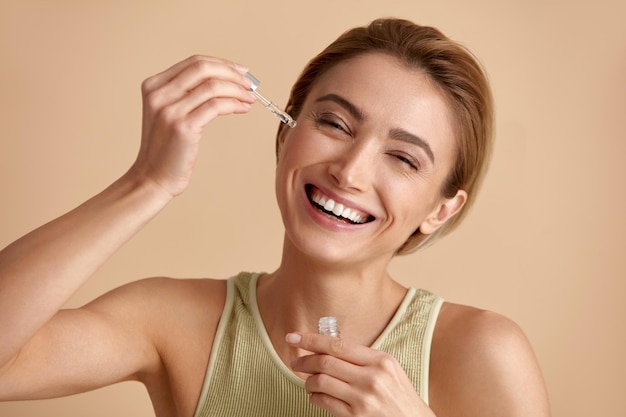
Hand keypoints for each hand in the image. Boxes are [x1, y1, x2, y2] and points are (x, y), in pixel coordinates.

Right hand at [131, 55, 254, 196]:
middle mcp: (159, 94)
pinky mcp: (183, 127)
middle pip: (203, 69)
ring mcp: (170, 110)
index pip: (193, 63)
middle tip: (250, 83)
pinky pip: (216, 106)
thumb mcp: (169, 113)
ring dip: (238, 90)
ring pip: (213, 87)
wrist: (153, 178)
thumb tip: (222, 80)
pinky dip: (235, 104)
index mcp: (154, 86)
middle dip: (232, 73)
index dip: (221, 64)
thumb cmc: (166, 148)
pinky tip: (243, 108)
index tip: (240, 71)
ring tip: (250, 98)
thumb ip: (185, 95)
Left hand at [287, 332, 435, 416]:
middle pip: (326, 362)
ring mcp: (364, 399)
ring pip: (321, 382)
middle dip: (304, 360)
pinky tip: (316, 396)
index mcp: (380, 360)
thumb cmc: (399, 397)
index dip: (311, 339)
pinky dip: (314, 397)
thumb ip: (362, 359)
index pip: (337, 345)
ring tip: (308, 382)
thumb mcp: (388, 370)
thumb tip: (327, 348)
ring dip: (308, 381)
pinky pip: (325, 402)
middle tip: (295, 362)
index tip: (293, 336)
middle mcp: (372, 378)